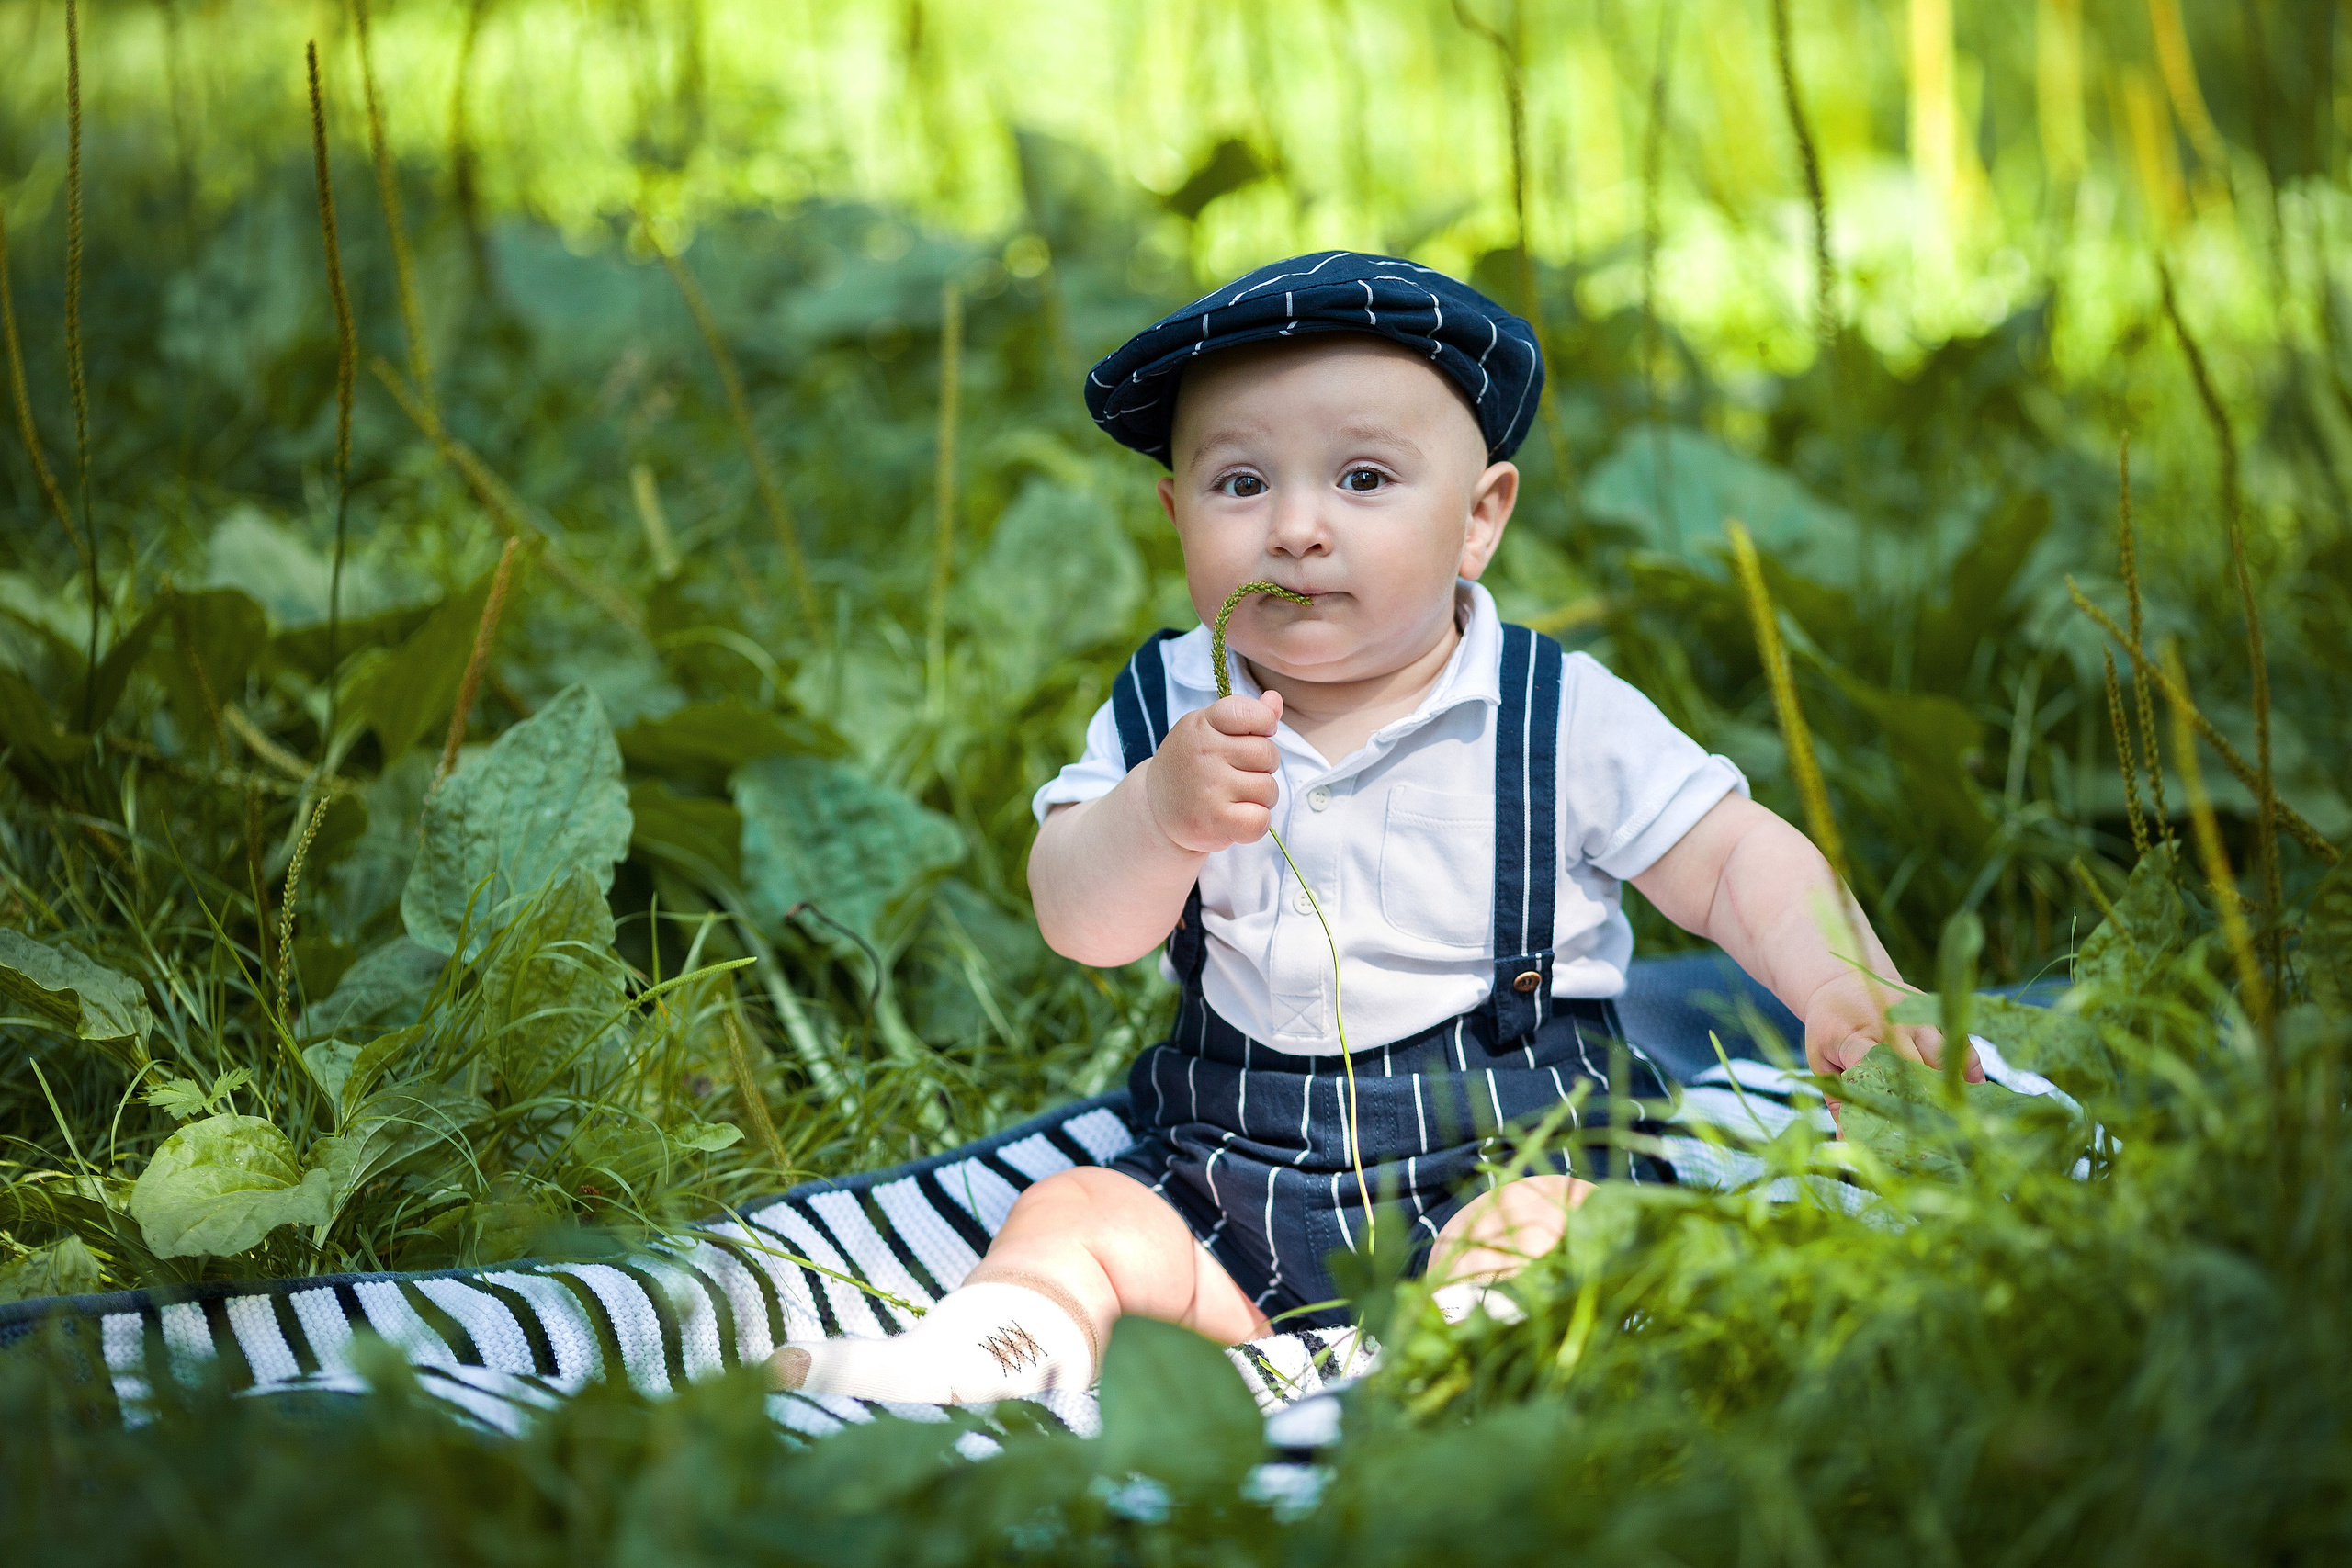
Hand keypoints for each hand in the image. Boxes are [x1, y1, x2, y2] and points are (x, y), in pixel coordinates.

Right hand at [1142, 692, 1284, 854]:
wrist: (1153, 809)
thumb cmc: (1191, 765)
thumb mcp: (1209, 730)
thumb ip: (1246, 715)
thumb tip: (1275, 699)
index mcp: (1202, 725)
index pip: (1249, 713)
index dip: (1264, 723)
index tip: (1254, 735)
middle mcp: (1204, 754)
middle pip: (1267, 754)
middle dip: (1263, 766)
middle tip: (1239, 774)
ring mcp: (1209, 789)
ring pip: (1268, 789)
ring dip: (1260, 797)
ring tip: (1235, 797)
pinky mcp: (1215, 822)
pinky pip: (1261, 820)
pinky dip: (1256, 822)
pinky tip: (1237, 817)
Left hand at [1803, 968, 1981, 1119]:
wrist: (1840, 979)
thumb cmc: (1831, 1031)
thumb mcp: (1823, 1063)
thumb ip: (1838, 1101)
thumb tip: (1847, 1139)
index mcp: (1853, 1039)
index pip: (1876, 1071)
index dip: (1893, 1100)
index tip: (1905, 1130)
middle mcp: (1886, 1026)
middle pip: (1915, 1067)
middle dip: (1928, 1102)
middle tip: (1941, 1134)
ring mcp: (1912, 1016)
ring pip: (1940, 1054)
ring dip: (1951, 1086)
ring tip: (1962, 1116)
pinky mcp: (1929, 1010)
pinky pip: (1956, 1039)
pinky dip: (1967, 1065)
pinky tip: (1975, 1089)